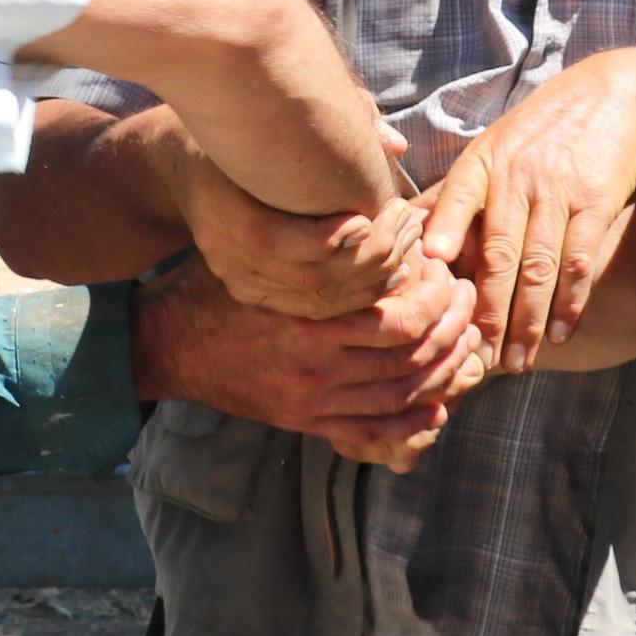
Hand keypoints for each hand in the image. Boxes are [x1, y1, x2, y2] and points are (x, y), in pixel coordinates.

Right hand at [132, 250, 486, 470]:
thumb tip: (373, 205)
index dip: (439, 301)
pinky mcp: (301, 421)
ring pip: (400, 395)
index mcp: (309, 319)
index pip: (401, 318)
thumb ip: (316, 239)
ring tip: (463, 347)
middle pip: (411, 358)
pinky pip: (369, 431)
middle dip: (453, 333)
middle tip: (469, 308)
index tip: (452, 277)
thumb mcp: (263, 252)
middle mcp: (315, 365)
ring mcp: (309, 399)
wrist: (166, 343)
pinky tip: (436, 406)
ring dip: (442, 373)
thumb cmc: (218, 283)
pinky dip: (411, 422)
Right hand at [170, 112, 418, 320]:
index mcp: (222, 210)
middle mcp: (227, 255)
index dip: (326, 238)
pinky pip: (314, 310)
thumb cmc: (239, 128)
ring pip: (317, 301)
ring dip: (373, 277)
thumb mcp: (270, 116)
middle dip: (369, 256)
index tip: (369, 215)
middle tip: (408, 222)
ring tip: (409, 243)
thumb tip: (396, 143)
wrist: (181, 162)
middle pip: (306, 278)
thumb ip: (335, 125)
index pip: (272, 242)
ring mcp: (239, 280)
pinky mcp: (253, 293)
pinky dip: (359, 296)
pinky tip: (392, 271)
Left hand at [422, 50, 635, 373]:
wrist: (615, 94)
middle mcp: (517, 175)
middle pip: (497, 254)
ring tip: (518, 360)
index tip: (428, 274)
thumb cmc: (542, 129)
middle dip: (487, 312)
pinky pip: (578, 261)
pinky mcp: (596, 201)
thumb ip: (457, 192)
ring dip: (527, 320)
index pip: (455, 198)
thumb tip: (409, 234)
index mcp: (484, 160)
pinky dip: (569, 301)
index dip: (441, 234)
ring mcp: (557, 190)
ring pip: (537, 267)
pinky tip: (559, 332)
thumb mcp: (493, 145)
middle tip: (478, 357)